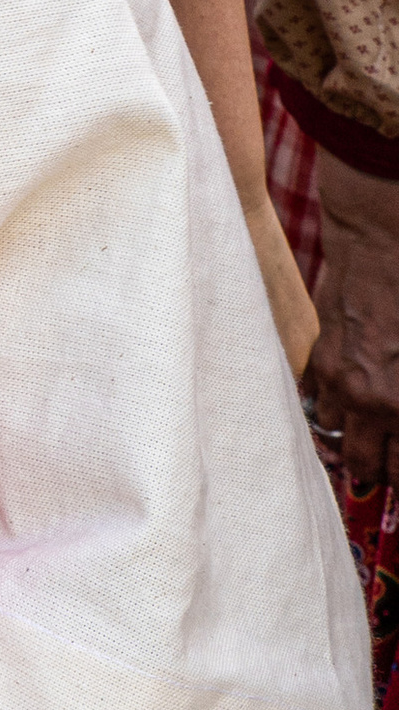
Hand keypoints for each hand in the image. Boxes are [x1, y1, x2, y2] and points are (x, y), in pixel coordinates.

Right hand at [309, 147, 398, 494]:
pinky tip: (350, 395)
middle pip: (364, 467)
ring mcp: (337, 380)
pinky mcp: (318, 356)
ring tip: (370, 427)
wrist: (382, 239)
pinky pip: (317, 400)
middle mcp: (367, 401)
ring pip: (335, 436)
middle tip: (391, 461)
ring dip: (353, 436)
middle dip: (380, 470)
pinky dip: (332, 405)